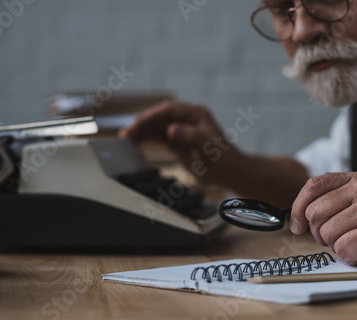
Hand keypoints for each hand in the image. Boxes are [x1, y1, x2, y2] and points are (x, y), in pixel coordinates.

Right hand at [119, 101, 242, 184]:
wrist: (230, 172)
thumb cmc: (223, 159)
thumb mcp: (208, 147)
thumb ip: (190, 136)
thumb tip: (171, 129)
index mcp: (195, 114)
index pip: (169, 110)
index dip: (152, 115)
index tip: (138, 123)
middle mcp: (187, 119)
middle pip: (160, 117)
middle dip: (143, 123)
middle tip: (127, 132)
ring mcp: (182, 130)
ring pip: (157, 127)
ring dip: (142, 131)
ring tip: (126, 138)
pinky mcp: (178, 142)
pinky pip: (159, 137)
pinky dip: (147, 139)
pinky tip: (136, 143)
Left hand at [290, 172, 356, 268]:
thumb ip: (335, 201)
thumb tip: (298, 216)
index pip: (313, 185)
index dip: (297, 207)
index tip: (296, 225)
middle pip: (314, 212)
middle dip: (319, 233)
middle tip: (338, 238)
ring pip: (326, 233)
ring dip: (336, 246)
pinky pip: (342, 248)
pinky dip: (349, 257)